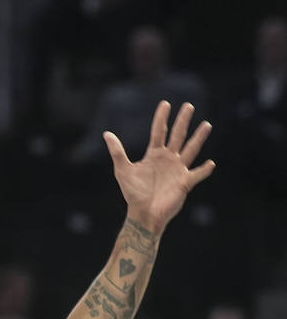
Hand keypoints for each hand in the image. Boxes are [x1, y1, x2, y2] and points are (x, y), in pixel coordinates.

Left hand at [103, 100, 213, 232]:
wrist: (143, 214)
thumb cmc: (133, 194)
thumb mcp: (123, 170)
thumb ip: (117, 152)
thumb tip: (106, 134)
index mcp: (154, 155)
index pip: (159, 132)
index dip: (161, 118)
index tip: (165, 103)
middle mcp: (168, 159)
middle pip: (177, 136)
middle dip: (182, 121)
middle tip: (188, 105)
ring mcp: (178, 170)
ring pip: (190, 150)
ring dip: (198, 138)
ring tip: (206, 124)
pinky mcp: (185, 183)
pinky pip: (197, 174)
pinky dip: (204, 170)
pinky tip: (210, 163)